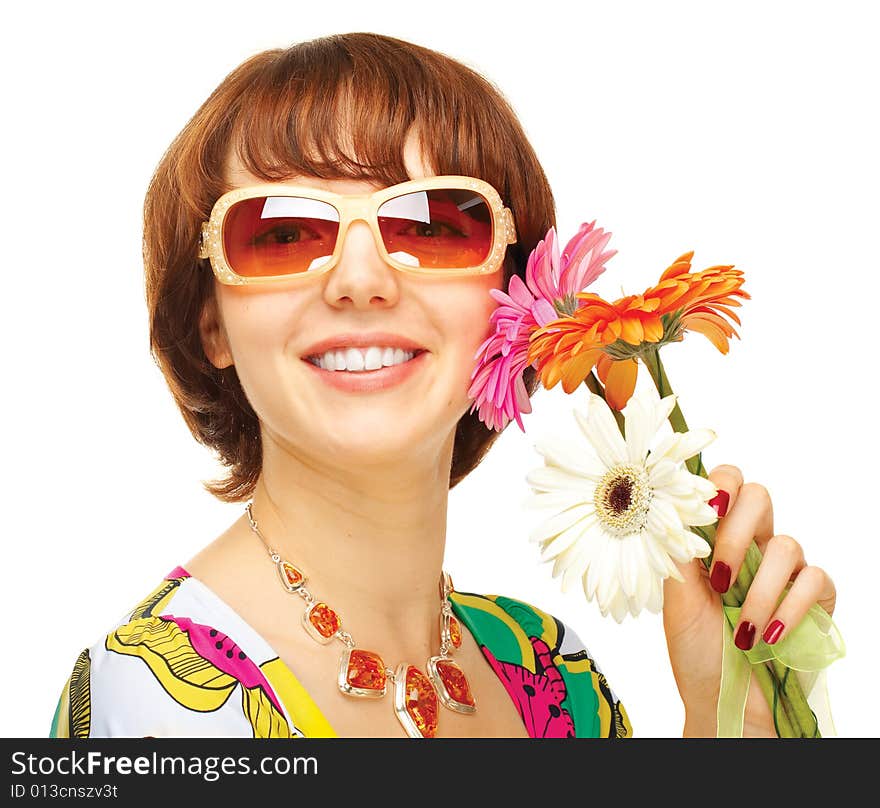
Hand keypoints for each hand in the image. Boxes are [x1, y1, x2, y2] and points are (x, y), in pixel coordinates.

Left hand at [661, 464, 836, 736]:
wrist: (723, 699)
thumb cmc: (696, 648)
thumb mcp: (675, 597)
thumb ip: (675, 551)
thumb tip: (670, 508)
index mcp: (714, 538)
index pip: (724, 484)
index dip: (718, 484)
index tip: (705, 509)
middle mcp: (751, 545)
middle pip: (760, 495)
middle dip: (736, 532)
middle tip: (719, 577)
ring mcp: (784, 570)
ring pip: (786, 544)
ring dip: (759, 589)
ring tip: (741, 627)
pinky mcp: (815, 598)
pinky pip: (815, 580)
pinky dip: (791, 607)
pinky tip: (770, 635)